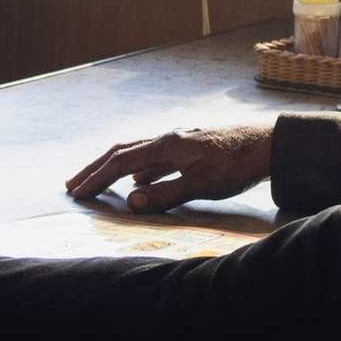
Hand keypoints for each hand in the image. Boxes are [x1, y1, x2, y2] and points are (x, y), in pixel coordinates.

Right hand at [65, 124, 273, 212]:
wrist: (267, 144)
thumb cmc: (235, 165)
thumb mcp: (200, 185)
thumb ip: (164, 194)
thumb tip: (130, 202)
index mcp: (166, 145)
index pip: (121, 162)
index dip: (97, 178)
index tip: (78, 193)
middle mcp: (167, 138)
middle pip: (122, 152)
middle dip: (96, 168)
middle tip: (73, 184)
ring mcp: (179, 141)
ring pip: (137, 153)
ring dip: (115, 168)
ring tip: (99, 182)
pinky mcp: (190, 146)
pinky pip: (154, 158)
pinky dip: (138, 170)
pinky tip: (141, 182)